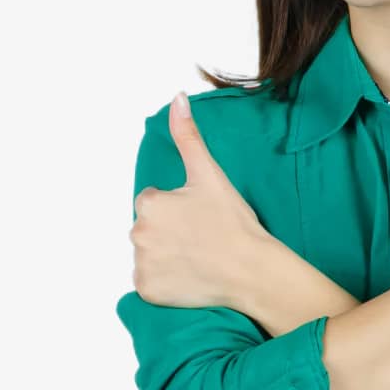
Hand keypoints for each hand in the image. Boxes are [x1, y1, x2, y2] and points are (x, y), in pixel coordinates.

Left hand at [129, 92, 271, 310]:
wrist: (251, 270)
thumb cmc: (233, 222)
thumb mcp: (210, 173)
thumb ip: (188, 136)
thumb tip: (176, 98)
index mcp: (149, 203)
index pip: (154, 202)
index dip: (179, 209)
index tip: (201, 218)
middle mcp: (138, 233)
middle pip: (149, 229)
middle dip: (169, 231)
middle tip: (202, 238)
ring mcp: (142, 265)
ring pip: (149, 255)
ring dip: (166, 255)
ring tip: (198, 258)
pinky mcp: (147, 290)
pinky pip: (150, 283)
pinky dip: (164, 282)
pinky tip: (189, 277)